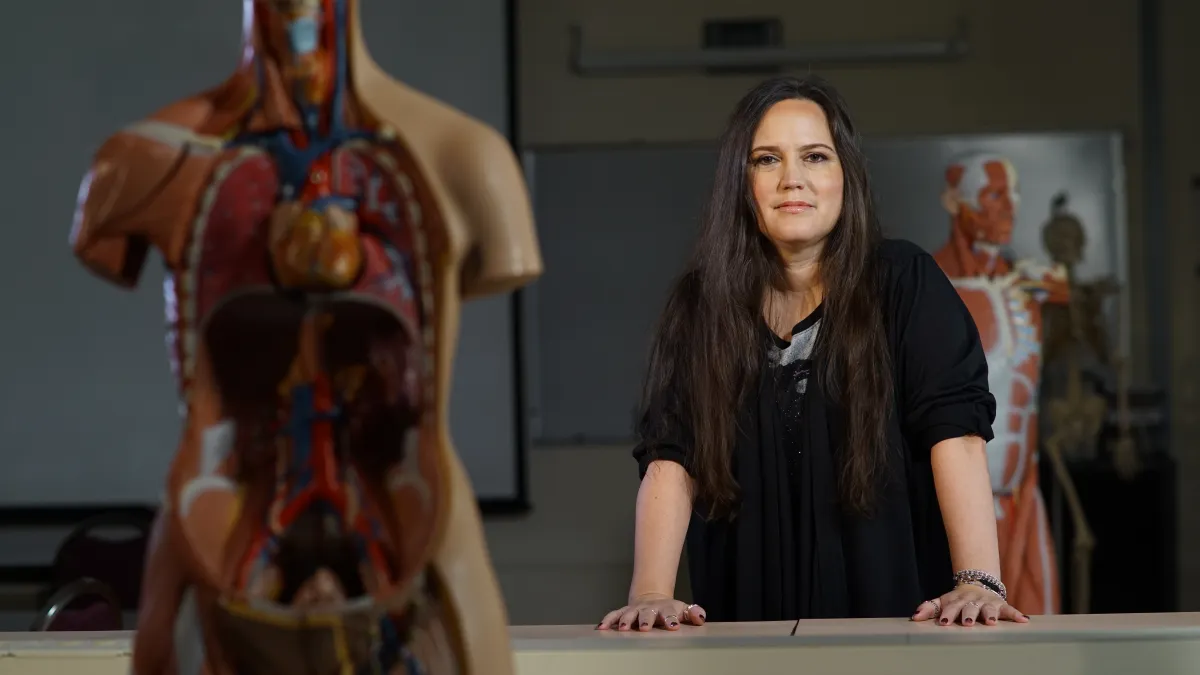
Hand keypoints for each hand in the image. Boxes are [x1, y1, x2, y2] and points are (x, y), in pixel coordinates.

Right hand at [596, 593, 706, 631]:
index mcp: (666, 608)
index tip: (673, 626)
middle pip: (647, 613)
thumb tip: (700, 616)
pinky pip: (614, 614)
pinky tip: (601, 628)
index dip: (671, 619)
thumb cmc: (670, 610)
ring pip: (629, 613)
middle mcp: (649, 608)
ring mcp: (636, 609)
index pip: (669, 613)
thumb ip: (693, 613)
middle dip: (646, 620)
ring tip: (622, 629)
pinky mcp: (624, 611)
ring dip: (625, 620)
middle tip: (645, 628)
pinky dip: (608, 620)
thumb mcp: (683, 610)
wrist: (653, 598)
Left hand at [911, 583, 1028, 626]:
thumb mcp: (944, 600)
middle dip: (968, 615)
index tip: (943, 622)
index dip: (947, 613)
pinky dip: (1017, 615)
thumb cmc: (959, 599)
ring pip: (989, 609)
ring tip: (991, 622)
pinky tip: (1023, 620)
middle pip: (970, 607)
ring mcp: (988, 602)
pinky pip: (1010, 610)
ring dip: (990, 615)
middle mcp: (973, 600)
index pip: (951, 606)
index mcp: (958, 599)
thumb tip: (914, 616)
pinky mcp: (1001, 605)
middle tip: (967, 623)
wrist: (978, 583)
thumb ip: (929, 607)